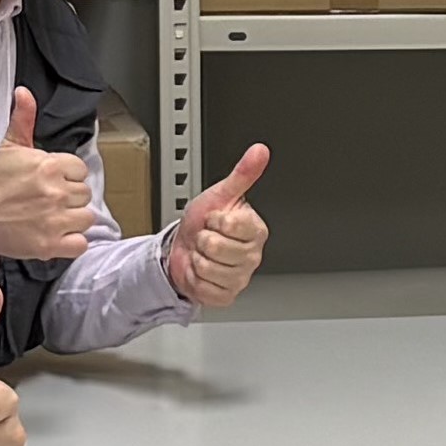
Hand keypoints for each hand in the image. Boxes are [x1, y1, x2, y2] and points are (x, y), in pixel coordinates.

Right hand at [0, 88, 93, 261]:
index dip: (68, 175)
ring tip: (54, 217)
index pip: (80, 169)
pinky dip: (73, 242)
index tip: (53, 180)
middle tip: (49, 200)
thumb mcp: (8, 146)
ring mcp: (55, 220)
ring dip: (74, 218)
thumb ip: (23, 118)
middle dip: (70, 196)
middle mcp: (56, 192)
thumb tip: (24, 93)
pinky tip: (59, 235)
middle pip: (84, 193)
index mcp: (49, 166)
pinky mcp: (51, 245)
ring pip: (86, 217)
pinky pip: (81, 244)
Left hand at [164, 143, 272, 309]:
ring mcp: (240, 277)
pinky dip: (195, 279)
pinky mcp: (226, 295)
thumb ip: (243, 173)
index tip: (215, 219)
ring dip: (197, 260)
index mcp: (256, 230)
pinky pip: (205, 288)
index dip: (214, 220)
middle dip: (203, 240)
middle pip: (217, 247)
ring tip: (203, 253)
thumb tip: (260, 151)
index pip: (230, 225)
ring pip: (208, 268)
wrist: (185, 247)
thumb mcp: (221, 194)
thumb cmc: (204, 221)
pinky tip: (201, 271)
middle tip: (207, 237)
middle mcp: (252, 255)